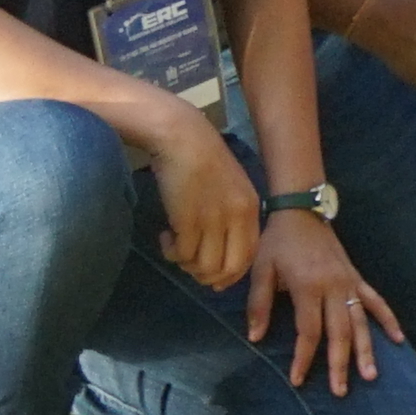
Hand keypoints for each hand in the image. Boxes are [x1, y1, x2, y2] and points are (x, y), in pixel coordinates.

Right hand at [143, 108, 262, 289]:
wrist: (182, 137)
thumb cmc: (203, 160)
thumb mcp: (230, 189)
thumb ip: (231, 218)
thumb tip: (221, 256)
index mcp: (250, 209)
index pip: (249, 257)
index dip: (230, 274)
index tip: (214, 277)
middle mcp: (236, 217)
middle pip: (228, 269)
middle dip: (207, 276)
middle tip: (189, 264)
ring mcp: (213, 219)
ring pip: (204, 266)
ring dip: (185, 264)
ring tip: (175, 246)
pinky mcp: (187, 220)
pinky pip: (182, 255)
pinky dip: (170, 252)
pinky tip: (165, 236)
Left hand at [243, 212, 403, 392]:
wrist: (302, 211)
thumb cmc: (278, 242)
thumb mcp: (261, 270)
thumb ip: (259, 305)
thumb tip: (256, 338)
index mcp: (308, 287)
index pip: (309, 331)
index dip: (303, 358)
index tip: (298, 381)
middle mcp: (334, 287)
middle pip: (340, 332)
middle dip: (340, 363)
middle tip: (341, 391)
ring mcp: (349, 283)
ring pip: (361, 322)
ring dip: (367, 350)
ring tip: (371, 375)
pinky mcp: (357, 278)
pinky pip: (377, 301)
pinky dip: (388, 320)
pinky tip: (399, 340)